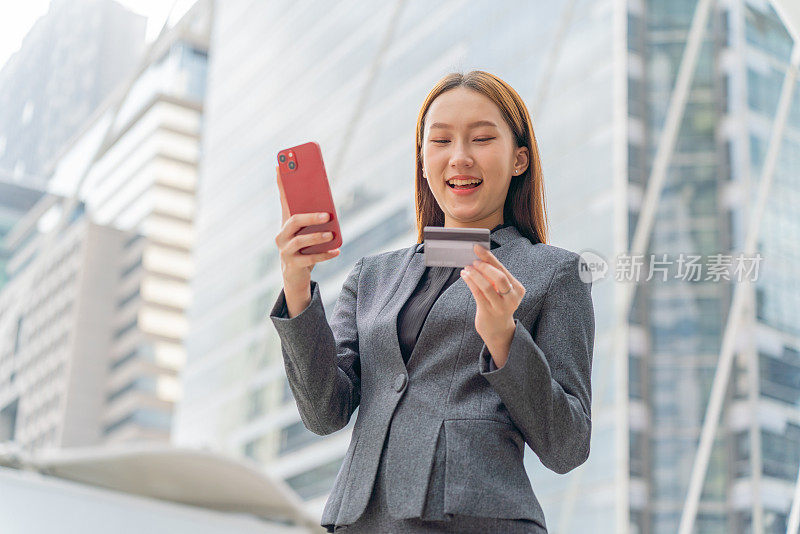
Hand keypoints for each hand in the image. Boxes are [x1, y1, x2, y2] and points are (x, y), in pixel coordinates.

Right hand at [275, 164, 339, 292]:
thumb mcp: (307, 231)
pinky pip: (310, 259)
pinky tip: (337, 251)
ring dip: (317, 236)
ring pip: (300, 241)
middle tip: (328, 214)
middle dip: (311, 216)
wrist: (295, 275)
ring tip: (331, 234)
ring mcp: (285, 250)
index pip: (283, 199)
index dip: (281, 183)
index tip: (280, 166)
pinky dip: (325, 254)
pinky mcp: (293, 265)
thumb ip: (314, 219)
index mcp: (286, 222)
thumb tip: (330, 208)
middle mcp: (281, 235)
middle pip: (294, 221)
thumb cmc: (304, 248)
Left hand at [460, 244, 524, 365]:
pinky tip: (465, 276)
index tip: (478, 248)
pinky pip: (478, 294)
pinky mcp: (488, 312)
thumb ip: (493, 276)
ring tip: (467, 268)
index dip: (490, 257)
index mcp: (517, 289)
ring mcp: (500, 307)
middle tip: (474, 260)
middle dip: (485, 266)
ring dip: (475, 275)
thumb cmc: (498, 304)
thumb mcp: (500, 290)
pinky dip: (470, 282)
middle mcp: (512, 298)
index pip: (503, 269)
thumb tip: (479, 257)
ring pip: (487, 286)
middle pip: (499, 277)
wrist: (498, 330)